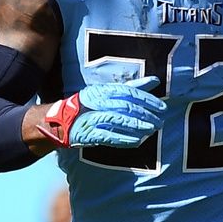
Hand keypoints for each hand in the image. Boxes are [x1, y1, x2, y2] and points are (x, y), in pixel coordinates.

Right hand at [38, 77, 162, 147]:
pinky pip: (108, 135)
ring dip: (137, 126)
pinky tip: (137, 142)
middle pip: (126, 106)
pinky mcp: (88, 133)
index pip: (129, 92)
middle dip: (145, 114)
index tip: (162, 107)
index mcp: (104, 90)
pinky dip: (123, 139)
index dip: (147, 99)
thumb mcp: (109, 93)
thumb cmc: (91, 106)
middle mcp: (98, 101)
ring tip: (151, 130)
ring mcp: (92, 117)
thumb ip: (132, 87)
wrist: (60, 121)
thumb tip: (155, 80)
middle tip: (160, 121)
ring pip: (119, 119)